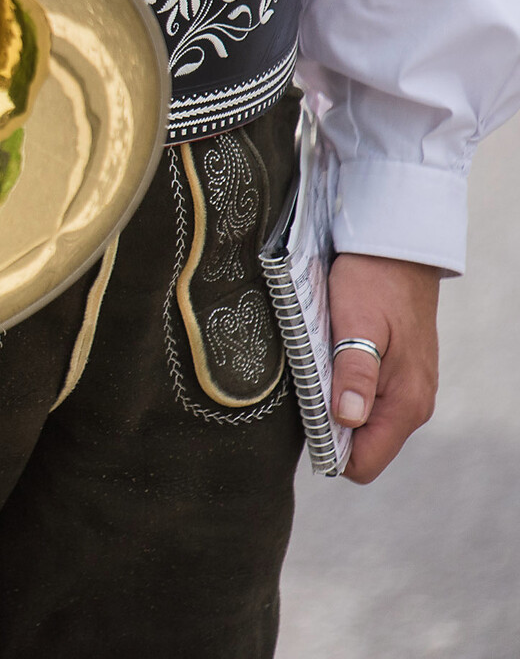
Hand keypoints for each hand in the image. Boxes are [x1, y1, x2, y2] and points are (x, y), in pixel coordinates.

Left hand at [327, 252, 440, 482]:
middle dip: (327, 428)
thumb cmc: (373, 283)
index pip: (364, 463)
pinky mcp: (398, 375)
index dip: (329, 451)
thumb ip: (353, 374)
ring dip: (333, 406)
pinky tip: (328, 361)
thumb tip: (346, 419)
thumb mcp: (356, 324)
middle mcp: (412, 405)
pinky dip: (343, 389)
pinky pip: (367, 401)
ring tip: (316, 370)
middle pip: (361, 446)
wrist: (398, 252)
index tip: (303, 420)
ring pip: (362, 423)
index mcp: (405, 403)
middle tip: (304, 388)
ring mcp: (407, 390)